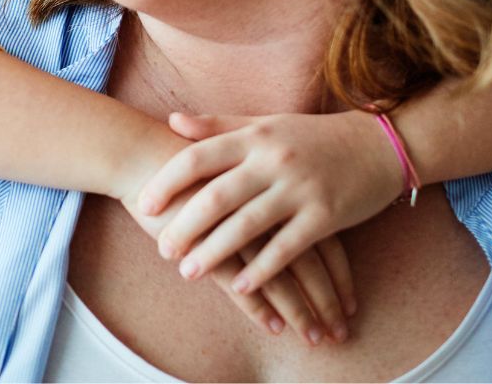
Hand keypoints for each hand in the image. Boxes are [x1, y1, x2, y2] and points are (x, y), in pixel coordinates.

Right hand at [122, 180, 352, 345]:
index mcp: (279, 189)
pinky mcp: (210, 244)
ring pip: (282, 278)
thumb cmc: (187, 158)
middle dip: (328, 300)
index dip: (339, 273)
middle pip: (310, 262)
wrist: (140, 153)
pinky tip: (276, 328)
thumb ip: (264, 191)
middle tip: (343, 331)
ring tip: (317, 338)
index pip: (323, 238)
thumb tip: (286, 212)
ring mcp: (239, 228)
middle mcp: (267, 208)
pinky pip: (243, 282)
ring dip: (302, 312)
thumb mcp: (236, 164)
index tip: (351, 302)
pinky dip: (262, 308)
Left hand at [139, 109, 404, 302]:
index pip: (199, 157)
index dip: (169, 182)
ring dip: (215, 252)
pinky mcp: (325, 216)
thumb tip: (171, 121)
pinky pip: (288, 247)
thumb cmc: (312, 137)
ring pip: (248, 225)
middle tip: (162, 250)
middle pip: (218, 195)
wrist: (379, 145)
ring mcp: (300, 189)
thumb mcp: (264, 124)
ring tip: (189, 272)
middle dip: (186, 225)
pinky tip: (241, 286)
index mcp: (254, 137)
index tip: (145, 206)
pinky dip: (263, 269)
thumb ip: (217, 126)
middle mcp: (273, 161)